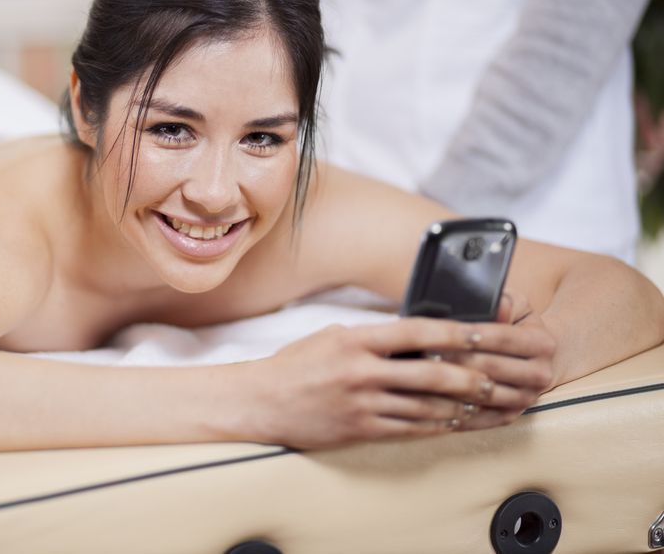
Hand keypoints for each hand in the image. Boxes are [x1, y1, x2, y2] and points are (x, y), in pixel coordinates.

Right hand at [253, 308, 554, 449]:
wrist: (261, 402)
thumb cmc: (299, 365)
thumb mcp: (334, 337)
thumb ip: (375, 338)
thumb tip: (419, 336)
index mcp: (356, 339)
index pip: (418, 332)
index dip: (457, 333)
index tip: (487, 334)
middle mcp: (362, 371)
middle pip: (432, 374)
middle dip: (474, 377)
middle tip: (502, 377)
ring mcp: (362, 403)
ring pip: (428, 406)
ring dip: (465, 406)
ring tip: (492, 402)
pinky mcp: (361, 430)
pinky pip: (411, 428)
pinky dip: (440, 425)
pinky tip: (458, 421)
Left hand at [433, 291, 556, 431]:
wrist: (532, 355)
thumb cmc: (512, 322)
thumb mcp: (514, 304)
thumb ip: (505, 302)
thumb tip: (496, 308)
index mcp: (543, 343)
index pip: (502, 337)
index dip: (469, 334)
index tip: (438, 331)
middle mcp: (540, 374)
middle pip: (490, 367)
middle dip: (454, 360)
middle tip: (421, 356)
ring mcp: (526, 398)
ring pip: (483, 395)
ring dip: (451, 388)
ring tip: (421, 378)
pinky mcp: (510, 415)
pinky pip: (480, 418)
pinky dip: (454, 412)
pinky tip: (429, 402)